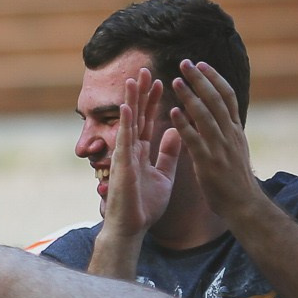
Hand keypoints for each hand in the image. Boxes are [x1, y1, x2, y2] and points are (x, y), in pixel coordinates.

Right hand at [104, 67, 179, 236]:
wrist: (132, 227)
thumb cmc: (144, 205)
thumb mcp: (163, 175)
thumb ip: (168, 153)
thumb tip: (176, 131)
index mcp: (141, 152)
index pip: (148, 121)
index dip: (154, 102)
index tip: (161, 82)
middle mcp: (130, 150)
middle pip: (137, 116)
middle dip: (142, 94)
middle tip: (145, 70)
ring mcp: (124, 156)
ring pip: (128, 123)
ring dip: (130, 101)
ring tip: (133, 79)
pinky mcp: (122, 165)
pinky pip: (124, 140)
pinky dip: (125, 123)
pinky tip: (126, 106)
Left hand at [170, 60, 265, 220]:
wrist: (243, 204)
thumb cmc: (235, 179)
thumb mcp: (234, 150)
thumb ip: (226, 132)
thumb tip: (219, 117)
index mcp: (235, 130)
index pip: (227, 97)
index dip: (214, 79)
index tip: (201, 64)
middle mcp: (230, 134)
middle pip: (216, 100)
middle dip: (201, 80)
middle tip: (185, 63)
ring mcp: (220, 147)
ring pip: (206, 115)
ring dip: (190, 96)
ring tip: (175, 81)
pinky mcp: (209, 162)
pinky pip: (195, 139)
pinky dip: (185, 124)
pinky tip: (173, 112)